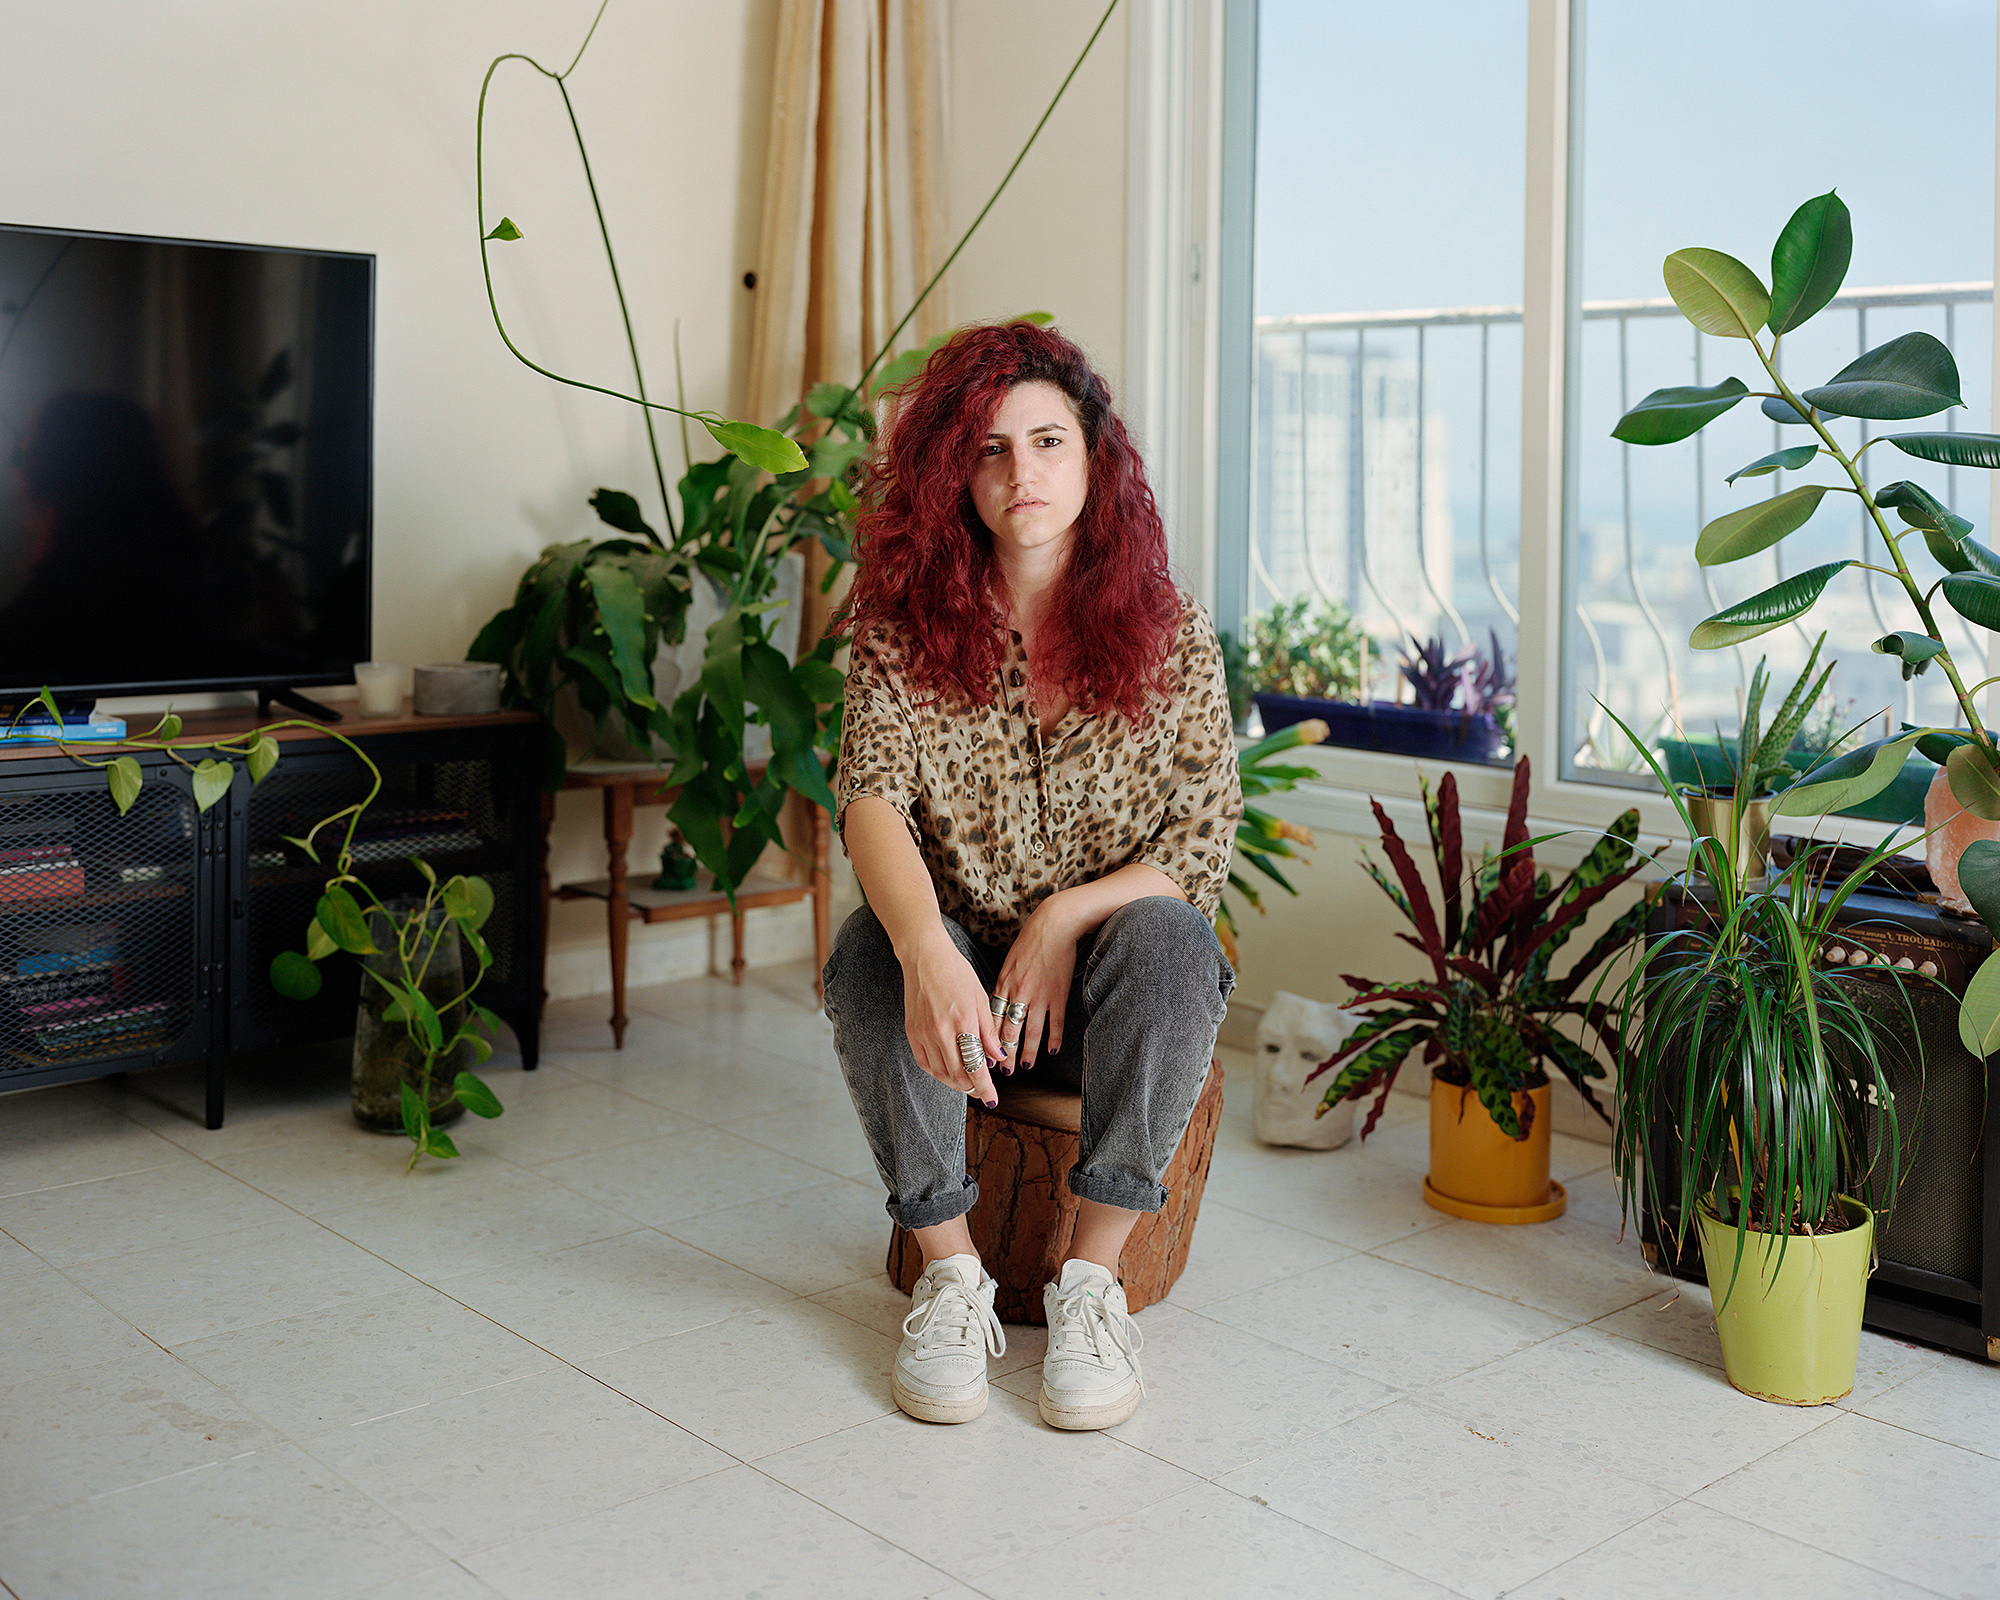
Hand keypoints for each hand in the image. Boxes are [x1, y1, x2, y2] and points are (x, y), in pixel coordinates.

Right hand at [901, 928, 1005, 1105]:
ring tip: (968, 1083)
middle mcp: (942, 1032)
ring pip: (941, 1074)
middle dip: (972, 1089)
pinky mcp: (912, 1032)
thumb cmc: (957, 974)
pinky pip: (925, 1063)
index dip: (985, 1088)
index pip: (976, 1068)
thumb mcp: (980, 1000)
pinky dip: (938, 1073)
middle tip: (982, 1092)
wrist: (925, 958)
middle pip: (958, 1076)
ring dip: (956, 1083)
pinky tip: (948, 1071)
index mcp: (964, 1023)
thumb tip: (997, 1058)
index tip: (993, 1100)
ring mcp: (924, 1034)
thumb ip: (989, 1033)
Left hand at [992, 894, 1081, 1069]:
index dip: (987, 1039)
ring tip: (1024, 1066)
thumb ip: (1003, 985)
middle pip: (1008, 1030)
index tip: (982, 1054)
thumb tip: (997, 1006)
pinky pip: (1055, 1023)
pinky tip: (1053, 1051)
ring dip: (1027, 1051)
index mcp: (1004, 984)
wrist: (1055, 925)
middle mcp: (1019, 993)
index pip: (992, 1019)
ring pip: (1031, 1031)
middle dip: (1004, 1053)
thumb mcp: (1009, 962)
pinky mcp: (1058, 994)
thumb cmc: (1030, 942)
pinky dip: (1054, 1039)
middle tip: (1001, 1071)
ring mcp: (1040, 995)